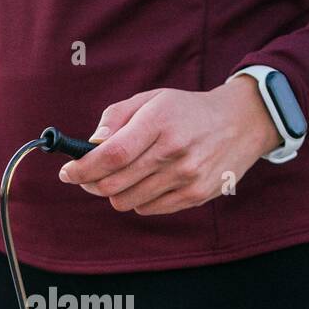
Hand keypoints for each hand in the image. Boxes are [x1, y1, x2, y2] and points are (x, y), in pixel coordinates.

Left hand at [58, 78, 280, 215]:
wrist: (240, 124)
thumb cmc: (186, 111)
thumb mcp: (152, 99)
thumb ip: (117, 117)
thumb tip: (91, 144)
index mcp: (160, 121)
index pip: (111, 155)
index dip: (84, 168)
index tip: (68, 172)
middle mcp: (174, 151)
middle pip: (115, 184)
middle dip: (92, 184)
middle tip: (87, 177)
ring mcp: (187, 177)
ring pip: (128, 201)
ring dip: (115, 193)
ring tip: (121, 177)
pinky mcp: (196, 196)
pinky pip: (149, 209)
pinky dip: (138, 200)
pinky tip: (146, 183)